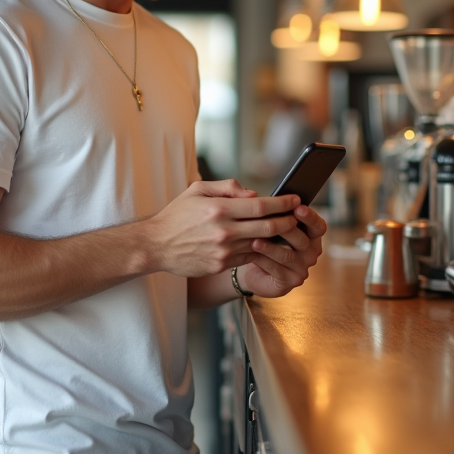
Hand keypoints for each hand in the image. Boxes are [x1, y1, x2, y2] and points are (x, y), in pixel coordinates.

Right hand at [145, 179, 303, 277]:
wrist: (156, 246)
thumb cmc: (177, 214)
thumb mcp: (197, 190)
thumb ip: (227, 187)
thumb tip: (253, 193)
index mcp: (219, 208)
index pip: (261, 205)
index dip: (283, 203)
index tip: (295, 199)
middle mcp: (224, 231)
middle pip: (268, 227)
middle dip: (288, 221)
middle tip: (297, 217)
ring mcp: (223, 251)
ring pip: (261, 244)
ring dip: (277, 238)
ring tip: (287, 231)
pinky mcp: (221, 265)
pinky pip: (249, 258)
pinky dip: (260, 251)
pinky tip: (266, 245)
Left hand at [236, 204, 327, 297]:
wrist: (255, 268)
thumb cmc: (265, 240)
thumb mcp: (270, 224)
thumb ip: (271, 211)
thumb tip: (259, 196)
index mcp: (312, 235)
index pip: (318, 226)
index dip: (310, 217)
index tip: (298, 207)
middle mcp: (311, 252)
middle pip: (302, 240)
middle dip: (286, 229)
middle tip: (270, 221)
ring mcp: (302, 268)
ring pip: (287, 256)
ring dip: (270, 247)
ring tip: (255, 240)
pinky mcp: (290, 282)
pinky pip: (277, 269)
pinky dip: (263, 259)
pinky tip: (252, 252)